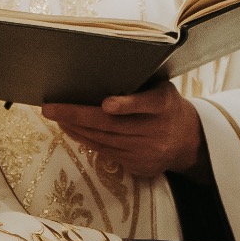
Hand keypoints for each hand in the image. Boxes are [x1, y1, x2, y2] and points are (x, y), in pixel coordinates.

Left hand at [42, 82, 207, 180]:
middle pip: (113, 125)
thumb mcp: (162, 89)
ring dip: (75, 128)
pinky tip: (71, 129)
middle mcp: (157, 131)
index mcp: (166, 105)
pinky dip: (85, 139)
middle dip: (78, 116)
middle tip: (50, 108)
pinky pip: (105, 152)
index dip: (128, 105)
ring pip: (104, 140)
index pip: (149, 103)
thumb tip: (97, 74)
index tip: (106, 104)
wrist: (188, 141)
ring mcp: (147, 152)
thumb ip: (139, 86)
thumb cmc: (166, 105)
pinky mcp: (138, 166)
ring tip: (55, 116)